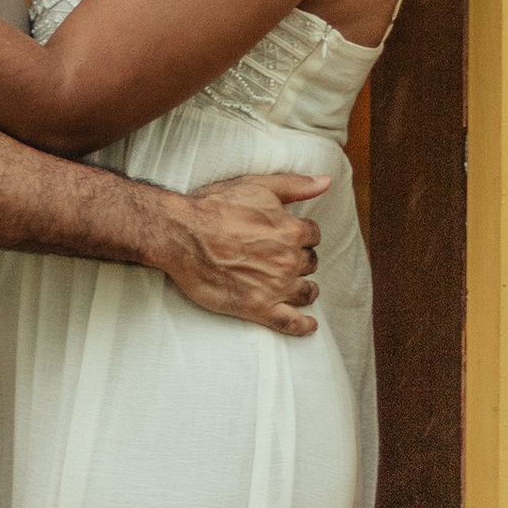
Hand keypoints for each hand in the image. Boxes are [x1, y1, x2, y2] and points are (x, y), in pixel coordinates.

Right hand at [158, 173, 326, 335]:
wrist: (182, 235)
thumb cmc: (215, 207)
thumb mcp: (257, 185)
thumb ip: (295, 185)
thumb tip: (326, 181)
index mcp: (291, 231)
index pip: (313, 235)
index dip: (303, 234)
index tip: (293, 236)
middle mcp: (288, 260)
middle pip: (310, 263)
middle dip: (301, 259)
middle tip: (285, 258)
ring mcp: (275, 287)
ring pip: (305, 292)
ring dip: (306, 289)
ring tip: (300, 288)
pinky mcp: (258, 308)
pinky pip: (290, 323)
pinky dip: (303, 326)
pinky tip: (309, 325)